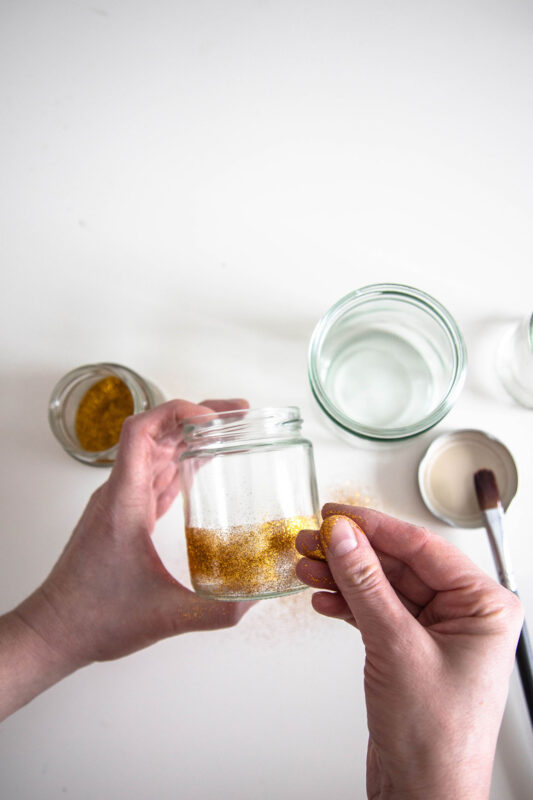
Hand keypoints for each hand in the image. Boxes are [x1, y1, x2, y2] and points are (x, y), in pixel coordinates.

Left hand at [2, 398, 253, 720]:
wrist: (55, 631)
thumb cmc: (94, 618)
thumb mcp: (165, 617)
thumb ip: (216, 611)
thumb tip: (255, 599)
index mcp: (124, 501)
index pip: (142, 432)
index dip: (177, 412)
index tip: (213, 417)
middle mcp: (119, 494)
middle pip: (156, 434)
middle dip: (197, 417)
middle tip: (238, 415)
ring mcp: (119, 503)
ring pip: (154, 453)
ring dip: (189, 438)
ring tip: (227, 433)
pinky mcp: (123, 516)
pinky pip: (152, 476)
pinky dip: (178, 465)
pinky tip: (201, 468)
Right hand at [296, 505, 522, 799]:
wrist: (422, 797)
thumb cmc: (436, 739)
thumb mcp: (396, 646)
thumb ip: (366, 584)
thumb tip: (344, 537)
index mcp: (483, 605)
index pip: (423, 547)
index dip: (375, 526)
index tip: (338, 513)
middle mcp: (463, 615)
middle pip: (399, 564)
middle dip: (352, 552)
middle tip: (313, 538)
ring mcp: (435, 633)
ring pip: (383, 587)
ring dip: (343, 576)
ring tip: (307, 566)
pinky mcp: (410, 650)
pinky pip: (376, 611)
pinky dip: (347, 603)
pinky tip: (324, 597)